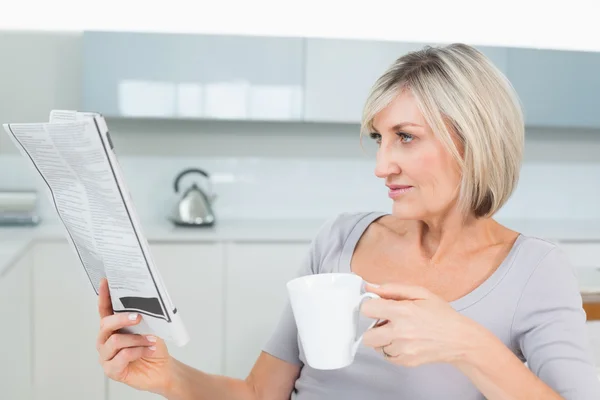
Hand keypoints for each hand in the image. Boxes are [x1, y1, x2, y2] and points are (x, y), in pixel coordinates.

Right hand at [96, 278, 172, 394]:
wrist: (161, 369)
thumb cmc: (152, 347)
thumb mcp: (149, 328)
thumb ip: (141, 318)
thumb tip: (143, 305)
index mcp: (113, 328)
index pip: (104, 310)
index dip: (104, 296)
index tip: (105, 281)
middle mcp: (105, 340)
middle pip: (106, 324)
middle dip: (123, 319)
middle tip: (139, 317)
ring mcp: (106, 356)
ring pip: (116, 341)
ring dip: (137, 339)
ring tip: (150, 340)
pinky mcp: (111, 370)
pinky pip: (123, 356)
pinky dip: (139, 351)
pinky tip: (148, 350)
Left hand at [361, 283, 485, 366]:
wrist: (460, 339)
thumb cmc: (442, 314)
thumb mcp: (420, 293)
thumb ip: (392, 288)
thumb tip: (369, 287)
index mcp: (403, 311)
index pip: (367, 310)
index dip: (371, 306)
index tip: (378, 306)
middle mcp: (400, 332)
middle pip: (367, 335)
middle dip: (374, 328)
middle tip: (387, 322)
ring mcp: (403, 350)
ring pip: (377, 346)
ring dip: (383, 339)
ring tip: (400, 332)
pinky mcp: (406, 362)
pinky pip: (386, 356)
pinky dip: (391, 349)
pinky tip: (404, 342)